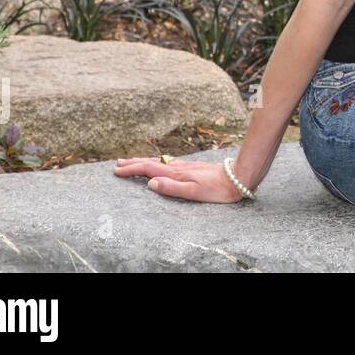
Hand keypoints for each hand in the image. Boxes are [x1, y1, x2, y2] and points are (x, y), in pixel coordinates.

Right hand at [114, 156, 246, 202]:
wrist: (238, 178)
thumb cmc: (217, 189)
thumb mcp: (194, 192)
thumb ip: (171, 188)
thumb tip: (150, 183)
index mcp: (176, 173)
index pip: (148, 170)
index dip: (132, 170)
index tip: (117, 171)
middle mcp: (179, 167)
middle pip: (151, 163)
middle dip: (134, 163)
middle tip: (118, 164)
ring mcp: (186, 166)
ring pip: (159, 162)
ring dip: (143, 161)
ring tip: (132, 161)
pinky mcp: (192, 167)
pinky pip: (168, 163)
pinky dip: (156, 162)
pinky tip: (158, 164)